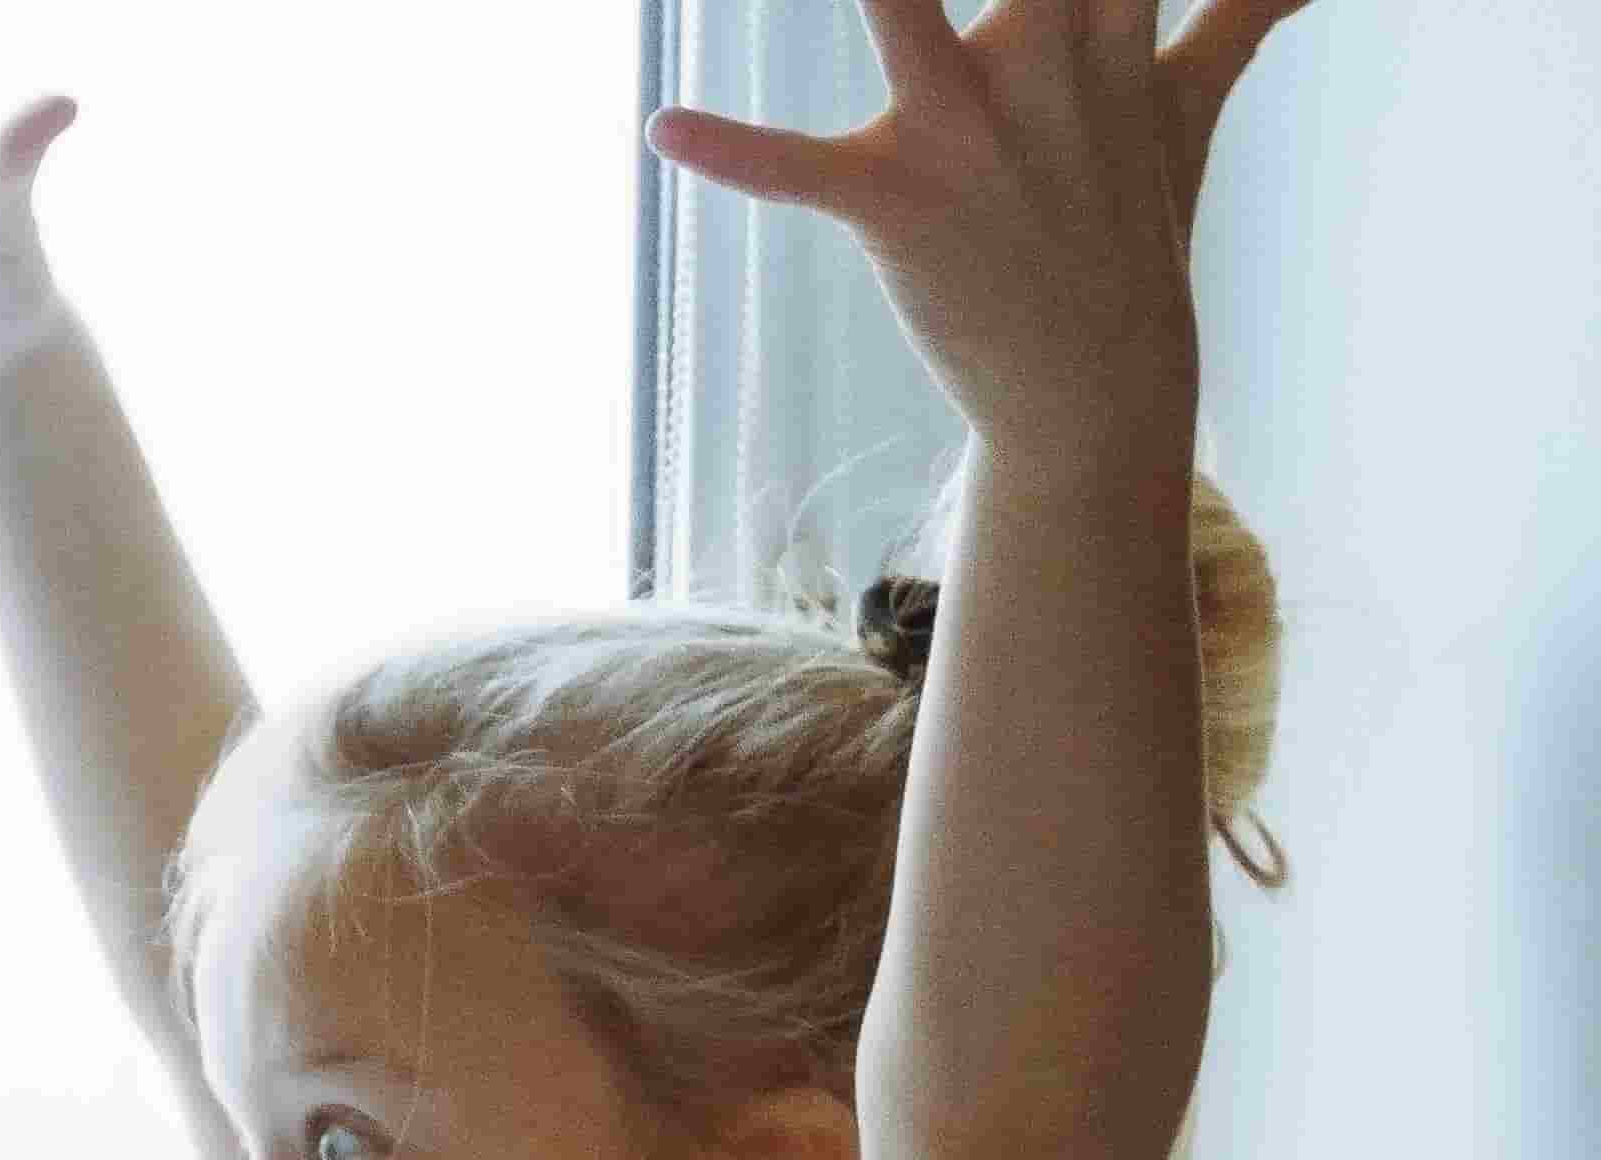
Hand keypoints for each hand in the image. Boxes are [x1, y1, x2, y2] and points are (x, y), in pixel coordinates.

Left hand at [646, 0, 1313, 466]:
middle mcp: (1044, 60)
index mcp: (1107, 22)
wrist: (1101, 380)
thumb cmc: (1129, 225)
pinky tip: (662, 125)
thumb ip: (1240, 13)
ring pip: (906, 14)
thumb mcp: (1192, 104)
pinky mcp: (902, 203)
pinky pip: (802, 170)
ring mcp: (972, 133)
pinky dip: (734, 152)